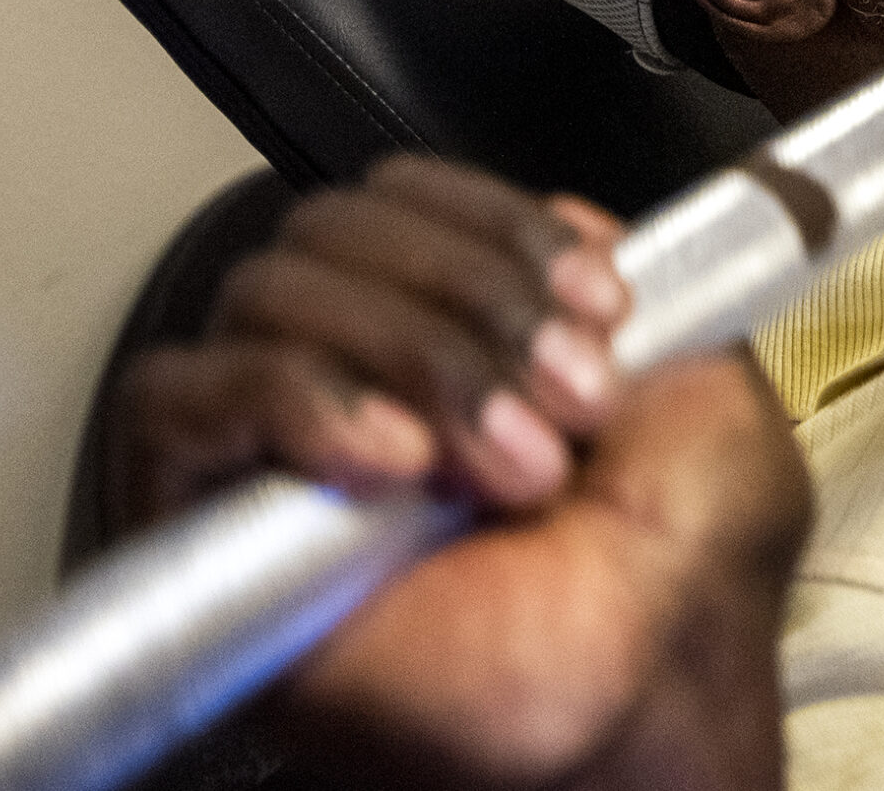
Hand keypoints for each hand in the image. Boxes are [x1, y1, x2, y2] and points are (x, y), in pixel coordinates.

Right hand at [109, 157, 810, 790]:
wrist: (644, 692)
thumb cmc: (682, 565)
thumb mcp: (704, 377)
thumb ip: (637, 278)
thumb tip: (565, 219)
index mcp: (458, 320)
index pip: (411, 191)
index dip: (501, 227)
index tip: (599, 302)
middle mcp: (358, 361)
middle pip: (340, 224)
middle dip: (473, 298)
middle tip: (569, 400)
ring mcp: (278, 433)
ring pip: (272, 291)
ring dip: (416, 359)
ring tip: (509, 465)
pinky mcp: (200, 512)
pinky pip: (180, 395)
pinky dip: (297, 400)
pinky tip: (395, 462)